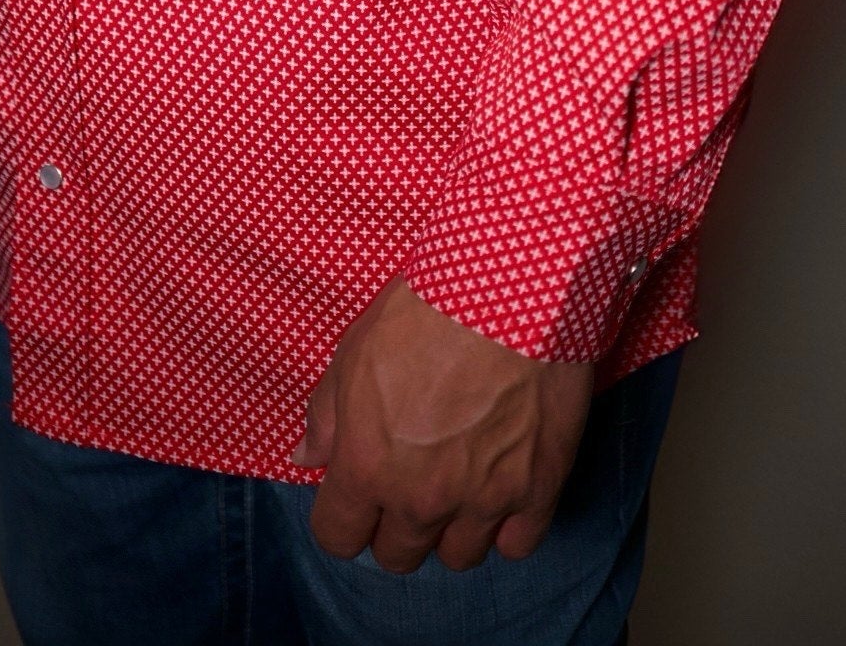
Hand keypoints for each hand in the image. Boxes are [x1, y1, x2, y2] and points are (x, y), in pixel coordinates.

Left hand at [291, 276, 593, 573]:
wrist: (507, 287)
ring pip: (458, 557)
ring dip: (453, 526)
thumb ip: (327, 414)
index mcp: (366, 465)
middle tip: (411, 479)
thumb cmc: (423, 309)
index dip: (344, 516)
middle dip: (396, 523)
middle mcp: (421, 497)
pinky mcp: (537, 489)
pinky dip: (507, 525)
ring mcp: (483, 500)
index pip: (338, 537)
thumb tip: (307, 458)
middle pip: (398, 555)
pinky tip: (501, 486)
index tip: (356, 492)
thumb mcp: (354, 349)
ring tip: (460, 480)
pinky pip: (517, 546)